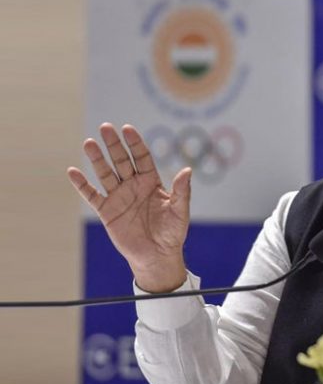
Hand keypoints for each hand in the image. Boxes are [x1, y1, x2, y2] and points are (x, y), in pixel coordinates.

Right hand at [67, 123, 190, 291]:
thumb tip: (187, 170)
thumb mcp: (180, 211)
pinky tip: (73, 171)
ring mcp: (119, 197)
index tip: (127, 129)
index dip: (135, 143)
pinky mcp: (107, 211)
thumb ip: (182, 191)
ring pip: (106, 173)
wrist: (157, 256)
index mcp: (152, 182)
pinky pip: (92, 195)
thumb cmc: (172, 233)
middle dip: (114, 145)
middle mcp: (134, 185)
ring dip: (97, 159)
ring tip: (89, 143)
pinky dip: (82, 184)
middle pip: (122, 160)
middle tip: (105, 127)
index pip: (142, 157)